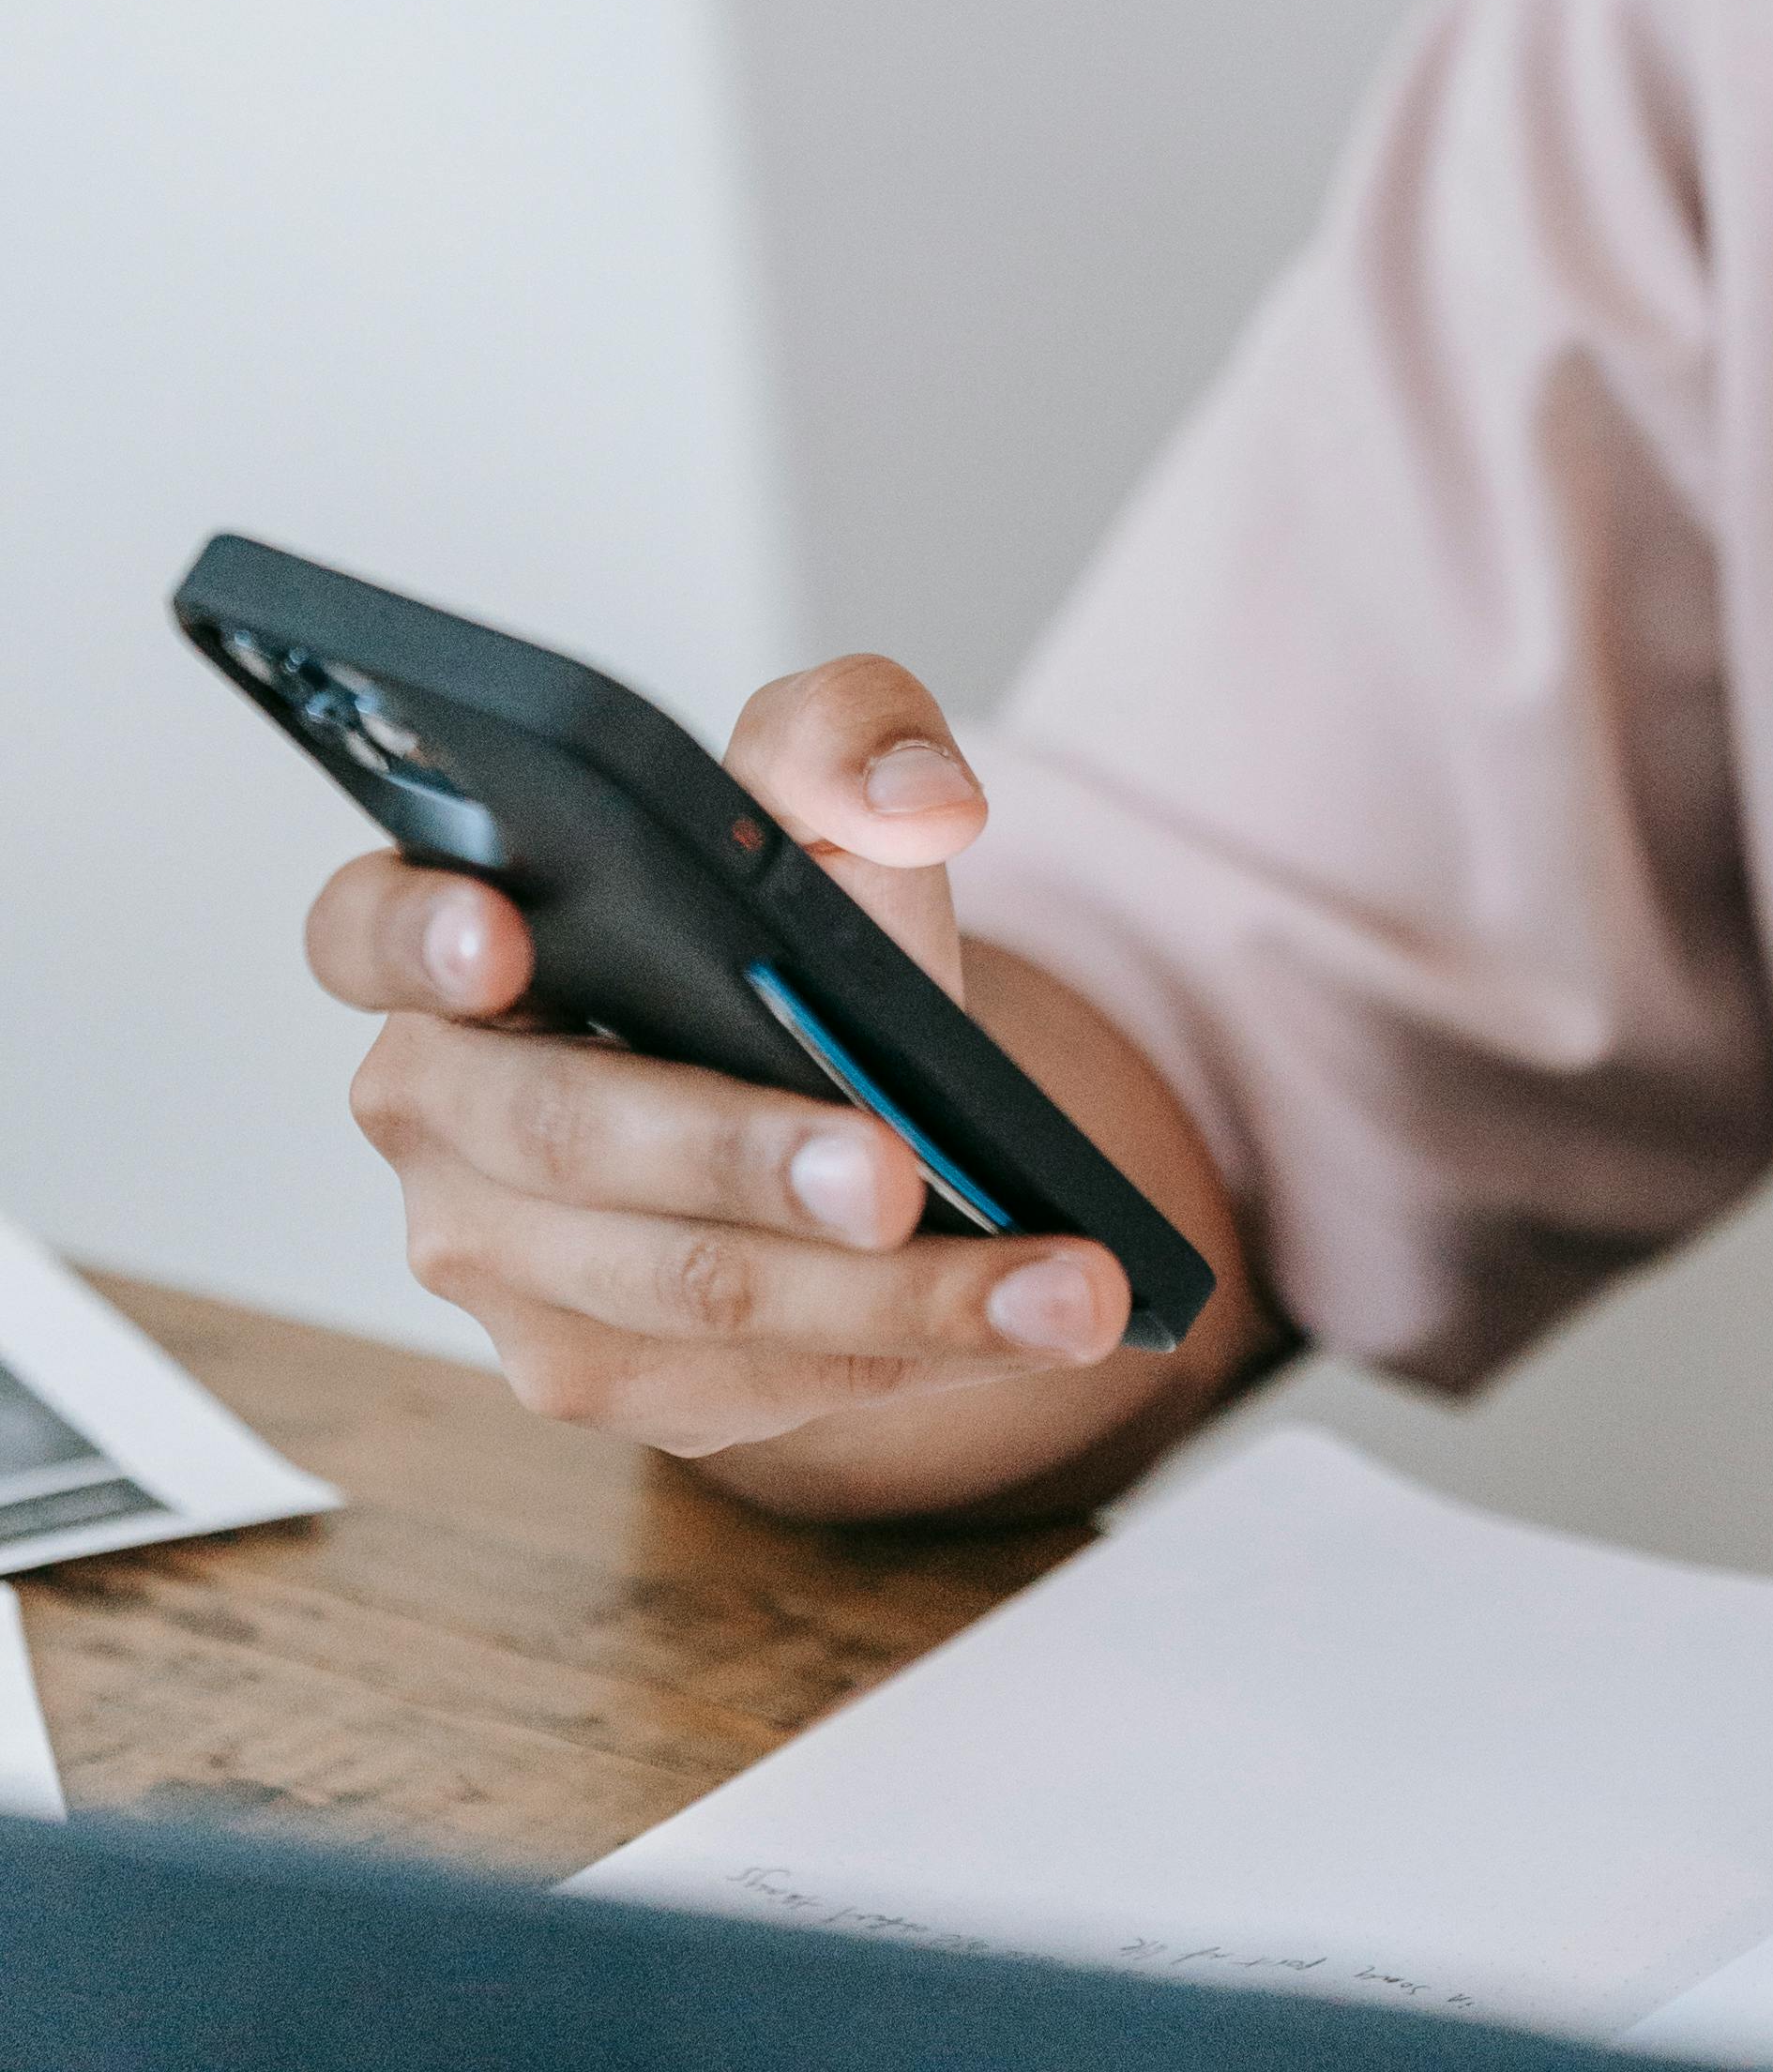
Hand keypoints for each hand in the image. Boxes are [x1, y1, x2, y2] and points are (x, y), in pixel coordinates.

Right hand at [310, 651, 1135, 1454]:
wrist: (824, 1065)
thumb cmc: (777, 912)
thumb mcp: (824, 780)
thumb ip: (854, 735)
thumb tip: (917, 798)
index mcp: (446, 937)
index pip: (365, 930)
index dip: (417, 934)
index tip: (504, 938)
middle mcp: (442, 1116)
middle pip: (572, 1142)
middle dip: (742, 1160)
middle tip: (895, 1172)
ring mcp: (501, 1268)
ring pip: (687, 1294)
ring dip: (892, 1300)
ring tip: (1062, 1287)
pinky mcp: (595, 1373)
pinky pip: (752, 1382)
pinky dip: (913, 1355)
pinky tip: (1028, 1324)